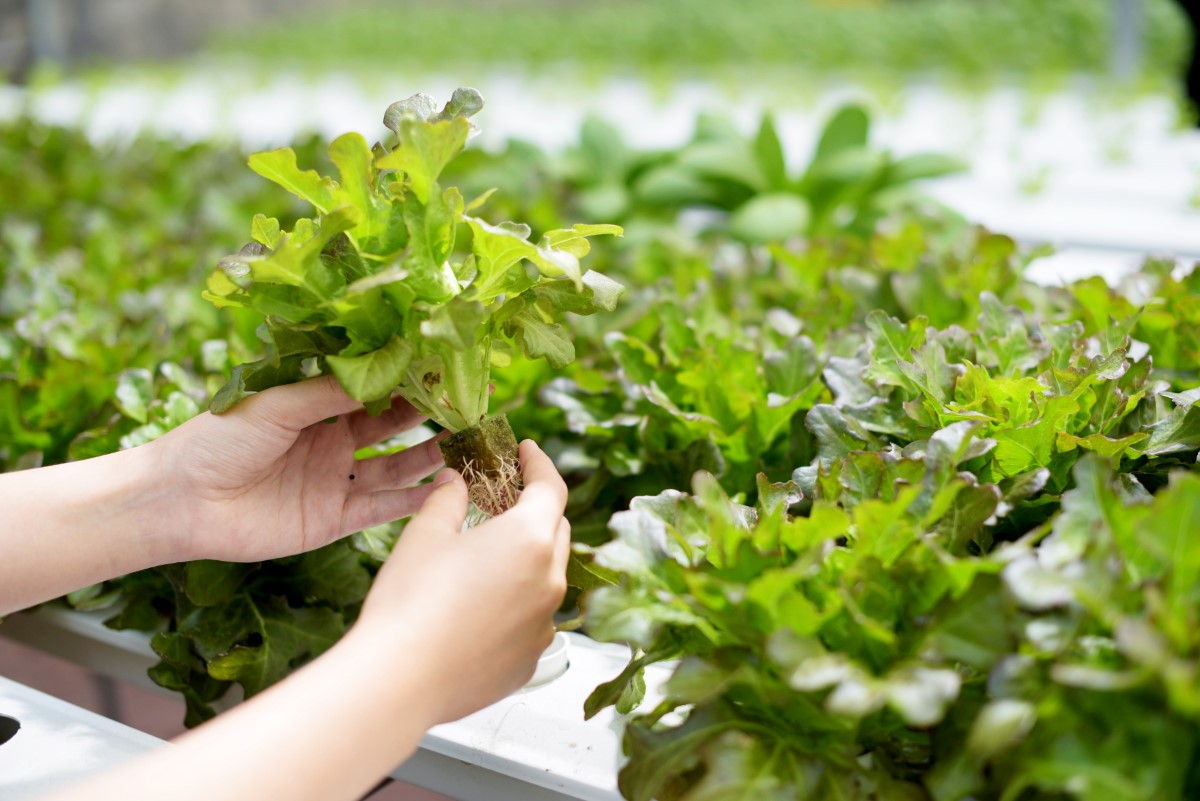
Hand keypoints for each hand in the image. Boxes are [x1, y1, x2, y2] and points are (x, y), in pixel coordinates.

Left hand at [153, 376, 444, 561]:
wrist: (179, 501)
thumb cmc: (216, 440)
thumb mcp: (276, 404)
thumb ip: (330, 391)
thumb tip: (385, 367)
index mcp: (315, 409)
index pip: (374, 391)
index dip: (409, 381)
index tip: (446, 367)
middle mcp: (331, 444)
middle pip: (393, 428)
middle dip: (430, 416)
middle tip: (471, 403)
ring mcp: (334, 483)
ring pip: (396, 468)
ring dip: (430, 456)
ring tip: (469, 443)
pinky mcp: (332, 521)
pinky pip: (381, 510)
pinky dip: (413, 502)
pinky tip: (446, 490)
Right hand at [352, 439, 570, 724]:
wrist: (400, 680)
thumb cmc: (410, 601)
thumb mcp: (425, 534)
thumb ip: (447, 499)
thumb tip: (454, 481)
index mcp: (530, 539)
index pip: (551, 487)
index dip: (540, 463)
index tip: (527, 451)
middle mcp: (550, 581)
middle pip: (556, 532)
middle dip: (534, 511)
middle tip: (503, 500)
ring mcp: (543, 625)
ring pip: (546, 579)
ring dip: (526, 562)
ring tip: (486, 558)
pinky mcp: (529, 661)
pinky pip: (532, 621)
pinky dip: (516, 606)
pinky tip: (479, 609)